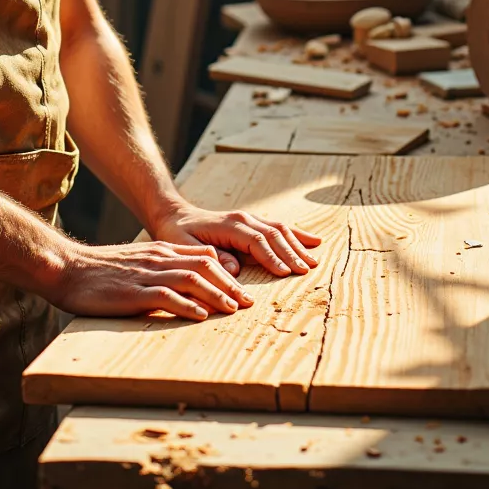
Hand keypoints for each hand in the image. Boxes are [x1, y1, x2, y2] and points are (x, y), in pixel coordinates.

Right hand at [49, 240, 254, 321]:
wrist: (67, 267)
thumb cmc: (100, 271)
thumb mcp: (137, 264)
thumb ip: (161, 270)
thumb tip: (186, 287)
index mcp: (161, 251)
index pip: (204, 257)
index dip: (227, 273)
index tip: (242, 290)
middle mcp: (158, 258)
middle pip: (205, 267)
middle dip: (230, 284)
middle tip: (248, 303)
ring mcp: (146, 274)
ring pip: (191, 279)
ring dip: (216, 294)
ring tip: (233, 309)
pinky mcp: (133, 291)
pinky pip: (165, 296)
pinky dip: (187, 305)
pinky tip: (201, 316)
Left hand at [149, 200, 319, 280]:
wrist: (175, 215)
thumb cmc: (178, 234)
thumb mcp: (185, 246)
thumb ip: (211, 257)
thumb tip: (235, 269)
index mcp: (229, 225)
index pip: (256, 241)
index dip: (272, 257)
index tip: (285, 273)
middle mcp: (243, 219)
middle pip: (273, 235)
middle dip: (291, 253)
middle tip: (306, 270)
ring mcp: (250, 218)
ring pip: (280, 230)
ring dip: (297, 245)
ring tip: (313, 262)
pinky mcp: (253, 222)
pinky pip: (278, 227)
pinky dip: (297, 235)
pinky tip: (313, 242)